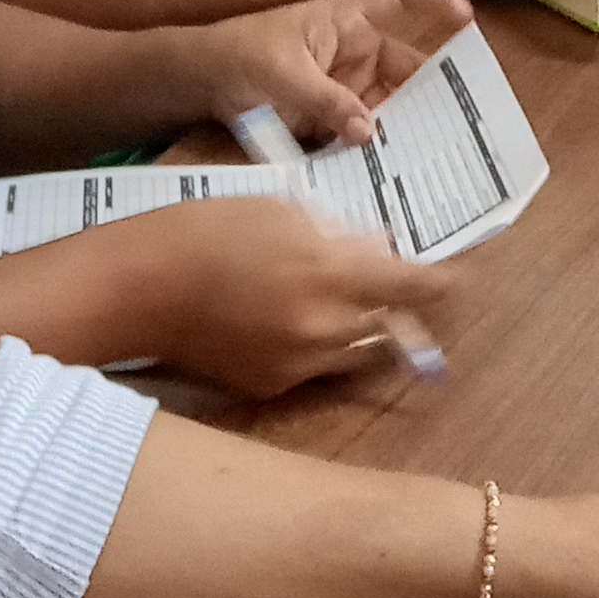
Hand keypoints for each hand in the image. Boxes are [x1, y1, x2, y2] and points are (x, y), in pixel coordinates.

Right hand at [120, 198, 456, 399]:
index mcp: (331, 273)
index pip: (414, 287)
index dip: (443, 284)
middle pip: (392, 327)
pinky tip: (291, 321)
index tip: (459, 278)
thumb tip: (378, 252)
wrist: (140, 287)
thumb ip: (339, 235)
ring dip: (362, 330)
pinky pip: (317, 369)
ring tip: (340, 303)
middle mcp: (325, 327)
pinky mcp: (272, 387)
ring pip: (358, 353)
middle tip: (396, 289)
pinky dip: (319, 348)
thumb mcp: (282, 210)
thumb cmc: (208, 230)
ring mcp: (299, 364)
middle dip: (398, 309)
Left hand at [186, 0, 472, 145]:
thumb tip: (369, 133)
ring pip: (392, 109)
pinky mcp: (335, 120)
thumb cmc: (241, 55)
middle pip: (408, 71)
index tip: (468, 16)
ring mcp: (349, 88)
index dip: (435, 1)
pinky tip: (399, 175)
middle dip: (434, 96)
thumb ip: (326, 102)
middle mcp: (358, 54)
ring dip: (410, 131)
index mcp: (349, 21)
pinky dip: (380, 152)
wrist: (201, 81)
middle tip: (463, 127)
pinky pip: (366, 135)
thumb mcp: (283, 75)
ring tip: (438, 160)